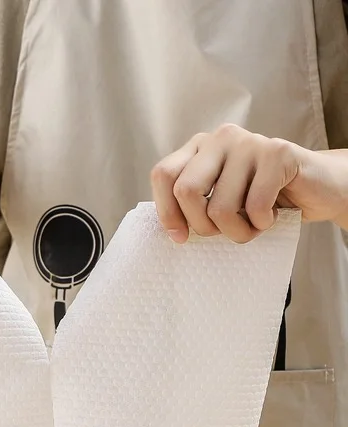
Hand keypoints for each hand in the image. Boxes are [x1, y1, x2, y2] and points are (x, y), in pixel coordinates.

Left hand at [150, 123, 347, 243]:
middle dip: (203, 225)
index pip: (163, 175)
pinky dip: (261, 223)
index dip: (167, 212)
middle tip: (223, 231)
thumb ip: (192, 205)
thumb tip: (172, 231)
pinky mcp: (278, 153)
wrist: (315, 189)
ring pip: (220, 207)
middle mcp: (221, 138)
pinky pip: (254, 206)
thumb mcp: (218, 202)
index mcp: (200, 148)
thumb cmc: (260, 200)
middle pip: (186, 191)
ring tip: (251, 226)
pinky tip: (271, 216)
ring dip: (237, 232)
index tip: (180, 237)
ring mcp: (250, 142)